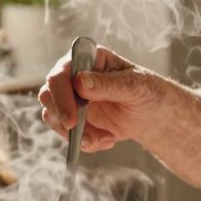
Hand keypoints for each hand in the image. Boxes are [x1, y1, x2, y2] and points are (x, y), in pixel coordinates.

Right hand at [36, 44, 170, 152]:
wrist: (153, 114)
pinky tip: (107, 139)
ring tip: (104, 139)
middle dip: (62, 118)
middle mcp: (73, 75)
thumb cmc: (147, 91)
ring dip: (75, 134)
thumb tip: (80, 81)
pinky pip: (66, 132)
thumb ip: (108, 84)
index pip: (61, 73)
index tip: (72, 119)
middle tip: (81, 136)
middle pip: (48, 94)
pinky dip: (85, 141)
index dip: (61, 95)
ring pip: (52, 116)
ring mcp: (71, 97)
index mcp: (88, 59)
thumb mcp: (134, 86)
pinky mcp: (73, 117)